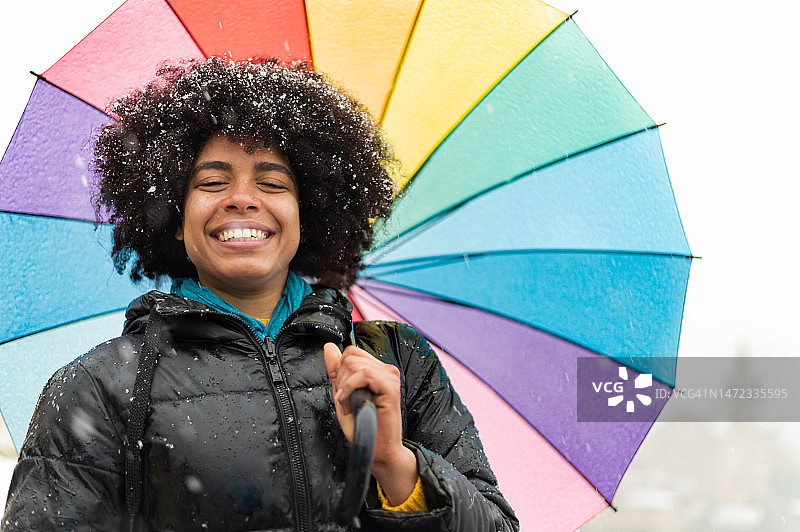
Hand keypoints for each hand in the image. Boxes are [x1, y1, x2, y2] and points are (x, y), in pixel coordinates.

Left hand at [324, 342, 418, 505]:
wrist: (377, 449)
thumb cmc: (362, 426)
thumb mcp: (343, 394)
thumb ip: (337, 371)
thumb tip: (329, 347)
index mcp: (377, 370)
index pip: (351, 352)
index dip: (341, 371)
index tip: (343, 393)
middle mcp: (386, 370)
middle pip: (351, 355)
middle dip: (341, 379)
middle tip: (347, 401)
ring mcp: (390, 377)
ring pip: (355, 363)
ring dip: (345, 387)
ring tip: (351, 405)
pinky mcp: (390, 387)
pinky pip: (363, 374)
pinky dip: (350, 388)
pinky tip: (351, 403)